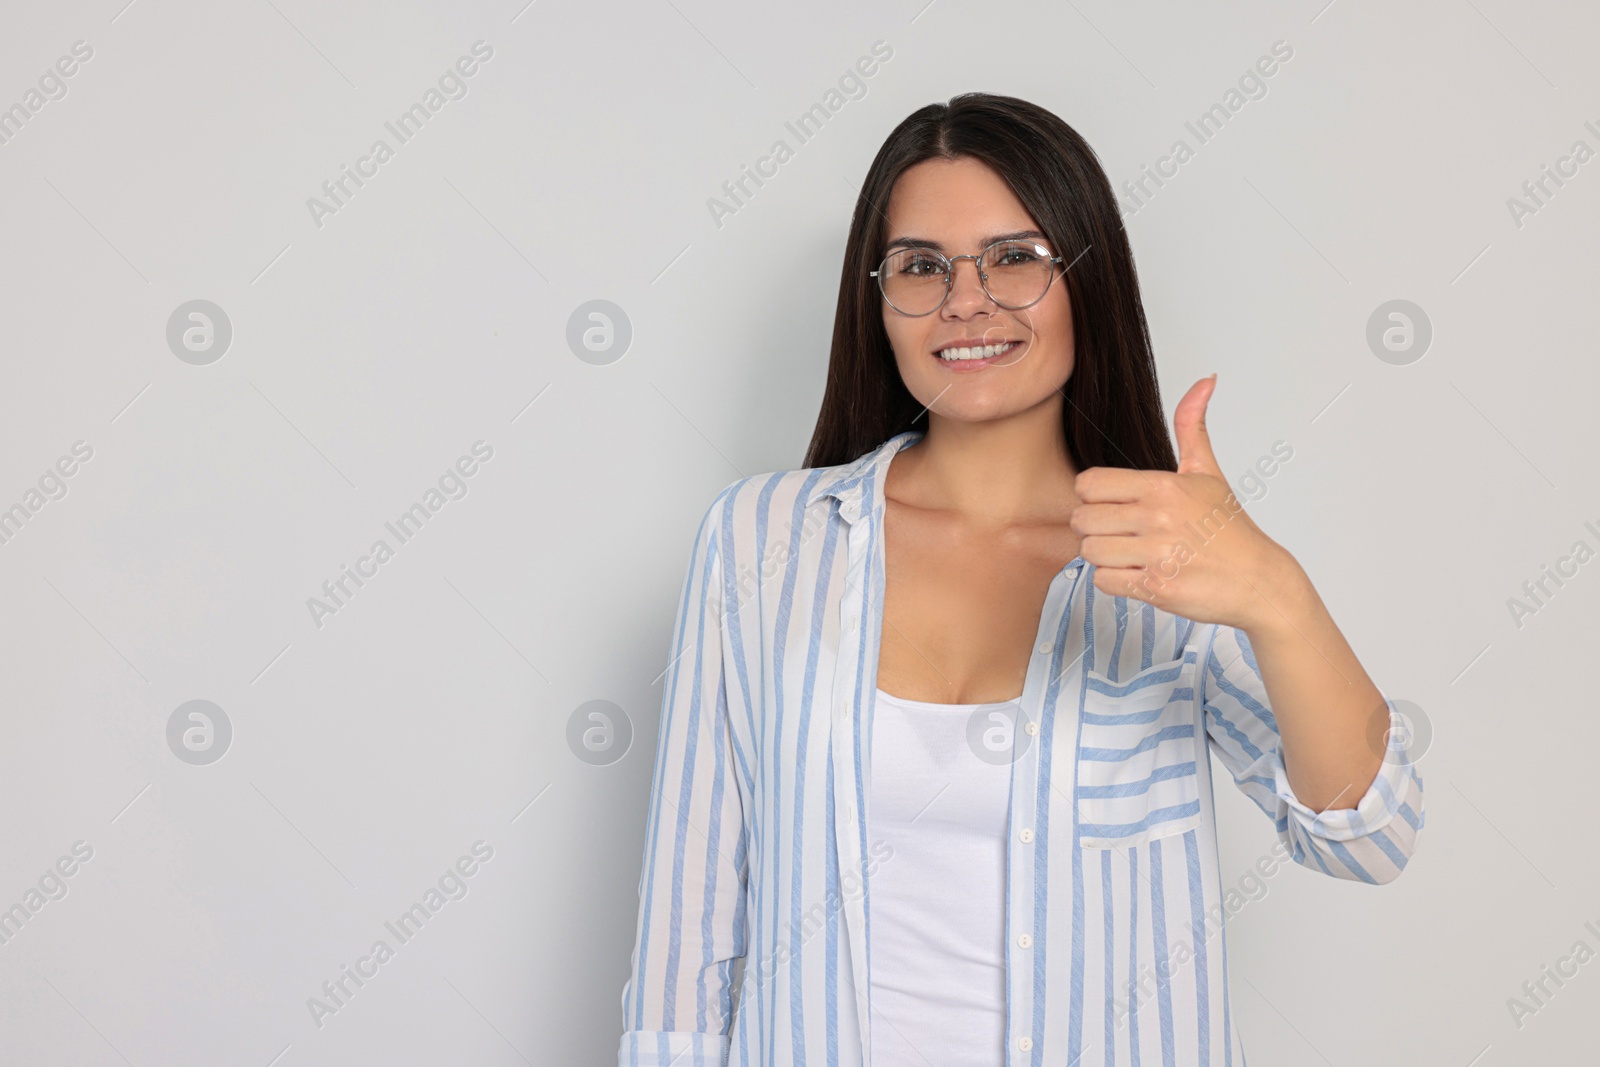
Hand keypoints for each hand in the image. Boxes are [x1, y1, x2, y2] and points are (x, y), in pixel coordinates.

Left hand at [1069, 374, 1298, 630]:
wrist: (1258, 580)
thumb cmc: (1229, 529)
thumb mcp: (1207, 472)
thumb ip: (1192, 427)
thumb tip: (1205, 380)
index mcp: (1163, 486)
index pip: (1088, 484)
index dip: (1093, 495)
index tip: (1112, 504)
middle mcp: (1157, 518)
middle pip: (1082, 519)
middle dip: (1095, 527)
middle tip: (1120, 532)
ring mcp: (1157, 554)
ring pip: (1089, 552)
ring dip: (1105, 556)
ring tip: (1131, 554)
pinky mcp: (1156, 588)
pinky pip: (1103, 581)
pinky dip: (1115, 581)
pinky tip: (1139, 573)